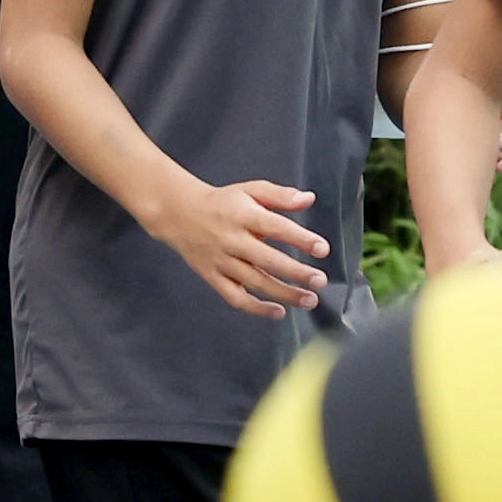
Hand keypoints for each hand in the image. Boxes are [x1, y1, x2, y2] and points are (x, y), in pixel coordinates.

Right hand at [149, 175, 330, 314]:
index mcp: (243, 215)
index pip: (276, 228)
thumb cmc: (222, 203)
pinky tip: (278, 311)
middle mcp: (231, 240)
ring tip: (309, 300)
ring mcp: (221, 261)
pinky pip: (235, 297)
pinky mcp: (212, 277)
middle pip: (267, 260)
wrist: (178, 213)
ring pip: (255, 282)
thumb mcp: (250, 190)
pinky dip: (256, 308)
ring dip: (284, 293)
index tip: (322, 249)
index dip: (300, 239)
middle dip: (297, 273)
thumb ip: (280, 196)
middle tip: (320, 281)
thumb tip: (308, 199)